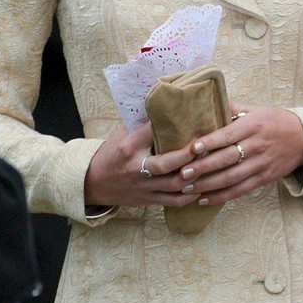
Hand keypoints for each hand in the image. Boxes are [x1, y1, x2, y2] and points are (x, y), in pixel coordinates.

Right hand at [83, 121, 201, 208]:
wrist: (93, 182)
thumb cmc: (113, 152)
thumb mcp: (123, 133)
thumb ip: (142, 121)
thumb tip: (166, 102)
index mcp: (129, 146)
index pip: (152, 132)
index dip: (171, 124)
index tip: (190, 115)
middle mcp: (136, 167)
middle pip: (166, 163)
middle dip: (188, 154)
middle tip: (205, 143)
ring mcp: (143, 186)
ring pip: (174, 184)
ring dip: (194, 174)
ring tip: (209, 162)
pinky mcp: (148, 200)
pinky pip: (173, 201)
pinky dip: (190, 195)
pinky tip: (202, 186)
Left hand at [175, 105, 302, 206]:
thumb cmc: (276, 120)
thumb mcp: (257, 109)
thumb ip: (234, 108)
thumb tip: (209, 101)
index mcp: (253, 125)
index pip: (229, 135)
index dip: (210, 142)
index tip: (191, 148)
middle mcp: (257, 145)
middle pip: (227, 159)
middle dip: (203, 167)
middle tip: (181, 173)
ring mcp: (261, 164)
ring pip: (232, 178)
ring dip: (207, 185)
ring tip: (186, 188)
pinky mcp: (264, 178)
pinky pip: (240, 190)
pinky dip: (221, 196)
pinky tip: (203, 199)